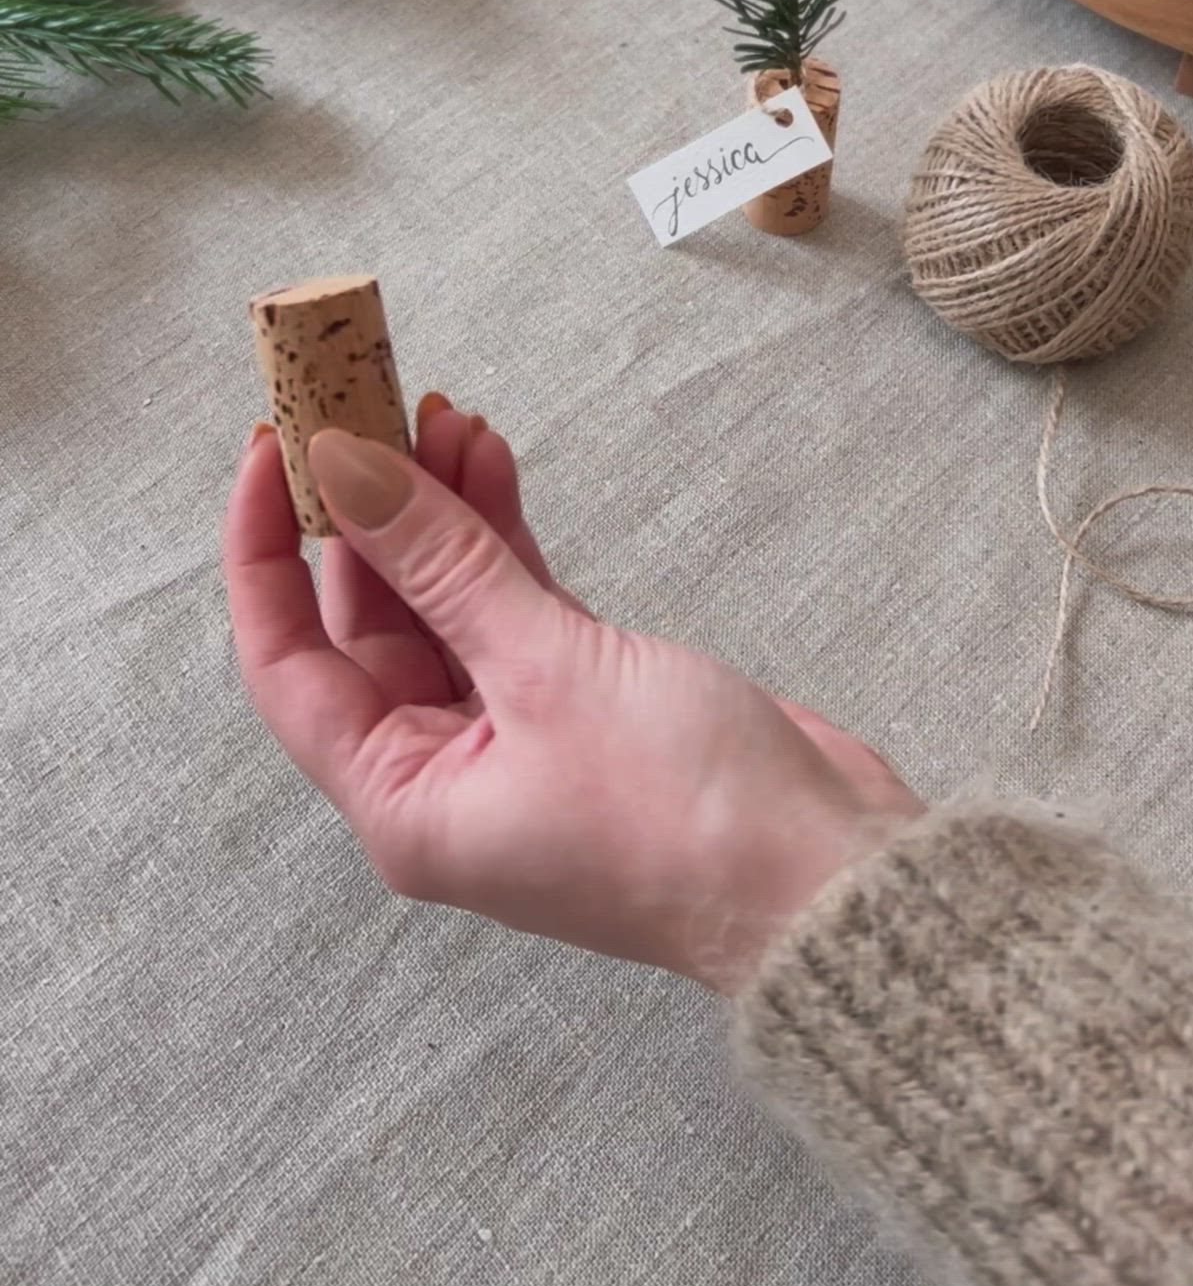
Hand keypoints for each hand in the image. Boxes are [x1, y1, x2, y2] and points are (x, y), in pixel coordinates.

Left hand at [223, 406, 921, 992]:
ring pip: (443, 605)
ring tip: (443, 413)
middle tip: (370, 406)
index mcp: (404, 802)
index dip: (267, 550)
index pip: (287, 662)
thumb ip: (443, 563)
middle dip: (368, 512)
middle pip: (367, 624)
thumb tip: (346, 473)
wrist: (833, 879)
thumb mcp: (548, 670)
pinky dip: (499, 538)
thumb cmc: (688, 814)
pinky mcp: (581, 704)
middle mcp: (444, 776)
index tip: (275, 447)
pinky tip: (490, 461)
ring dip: (438, 512)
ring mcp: (514, 739)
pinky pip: (510, 608)